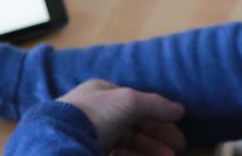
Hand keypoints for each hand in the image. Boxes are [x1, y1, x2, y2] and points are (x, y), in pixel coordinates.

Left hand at [58, 79, 185, 154]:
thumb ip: (155, 105)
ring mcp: (90, 135)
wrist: (60, 141)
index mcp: (102, 93)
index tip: (177, 134)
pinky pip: (114, 154)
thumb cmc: (97, 114)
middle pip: (133, 125)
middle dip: (156, 139)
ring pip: (125, 144)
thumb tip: (180, 109)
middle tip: (176, 151)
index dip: (159, 117)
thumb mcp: (129, 101)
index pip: (137, 104)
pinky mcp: (85, 151)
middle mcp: (96, 112)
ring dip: (147, 151)